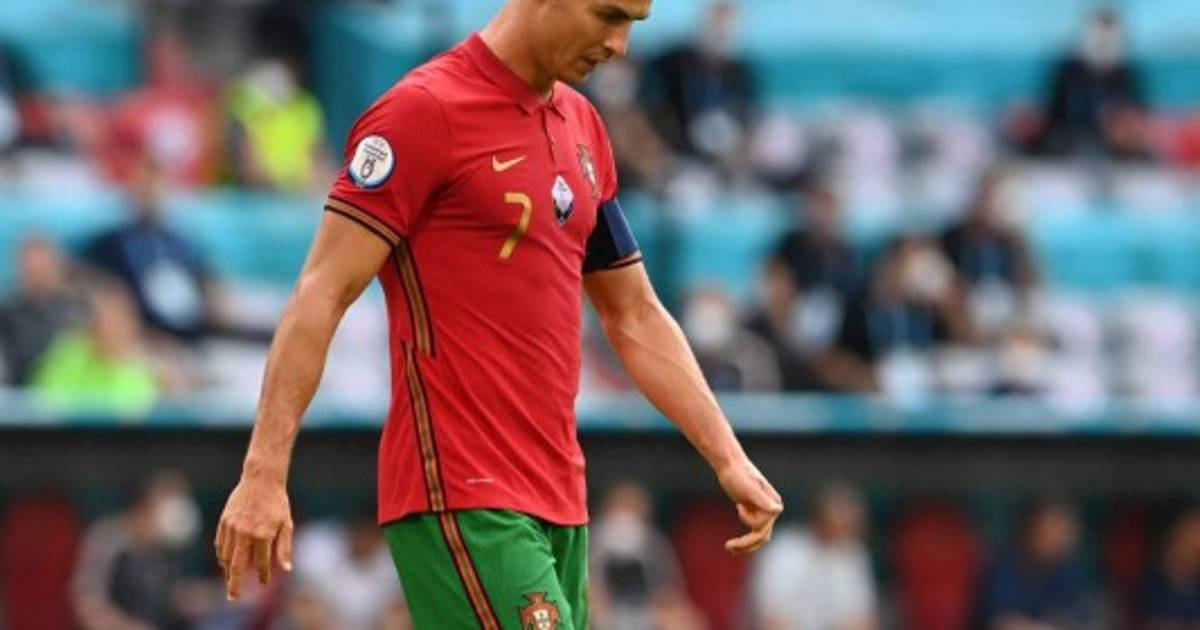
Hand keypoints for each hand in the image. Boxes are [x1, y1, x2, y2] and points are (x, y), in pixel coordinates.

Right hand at [214, 474, 293, 600]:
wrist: (261, 479)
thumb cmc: (278, 503)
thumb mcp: (287, 524)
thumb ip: (284, 548)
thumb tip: (286, 569)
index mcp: (263, 535)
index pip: (261, 563)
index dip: (262, 574)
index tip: (263, 581)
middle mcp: (245, 533)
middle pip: (236, 566)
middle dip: (234, 584)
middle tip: (233, 597)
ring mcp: (232, 527)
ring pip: (226, 556)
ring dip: (228, 570)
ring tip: (230, 578)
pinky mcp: (224, 521)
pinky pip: (220, 544)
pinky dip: (222, 555)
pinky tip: (225, 561)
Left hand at [717, 458, 782, 554]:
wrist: (730, 465)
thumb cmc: (738, 474)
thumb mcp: (748, 488)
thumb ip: (762, 500)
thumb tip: (777, 510)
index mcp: (773, 503)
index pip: (763, 525)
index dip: (749, 521)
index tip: (738, 505)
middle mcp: (771, 510)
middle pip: (761, 535)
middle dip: (746, 544)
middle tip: (727, 547)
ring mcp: (764, 513)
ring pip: (758, 538)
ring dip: (745, 546)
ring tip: (728, 548)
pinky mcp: (755, 514)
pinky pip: (752, 533)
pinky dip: (744, 542)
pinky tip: (732, 547)